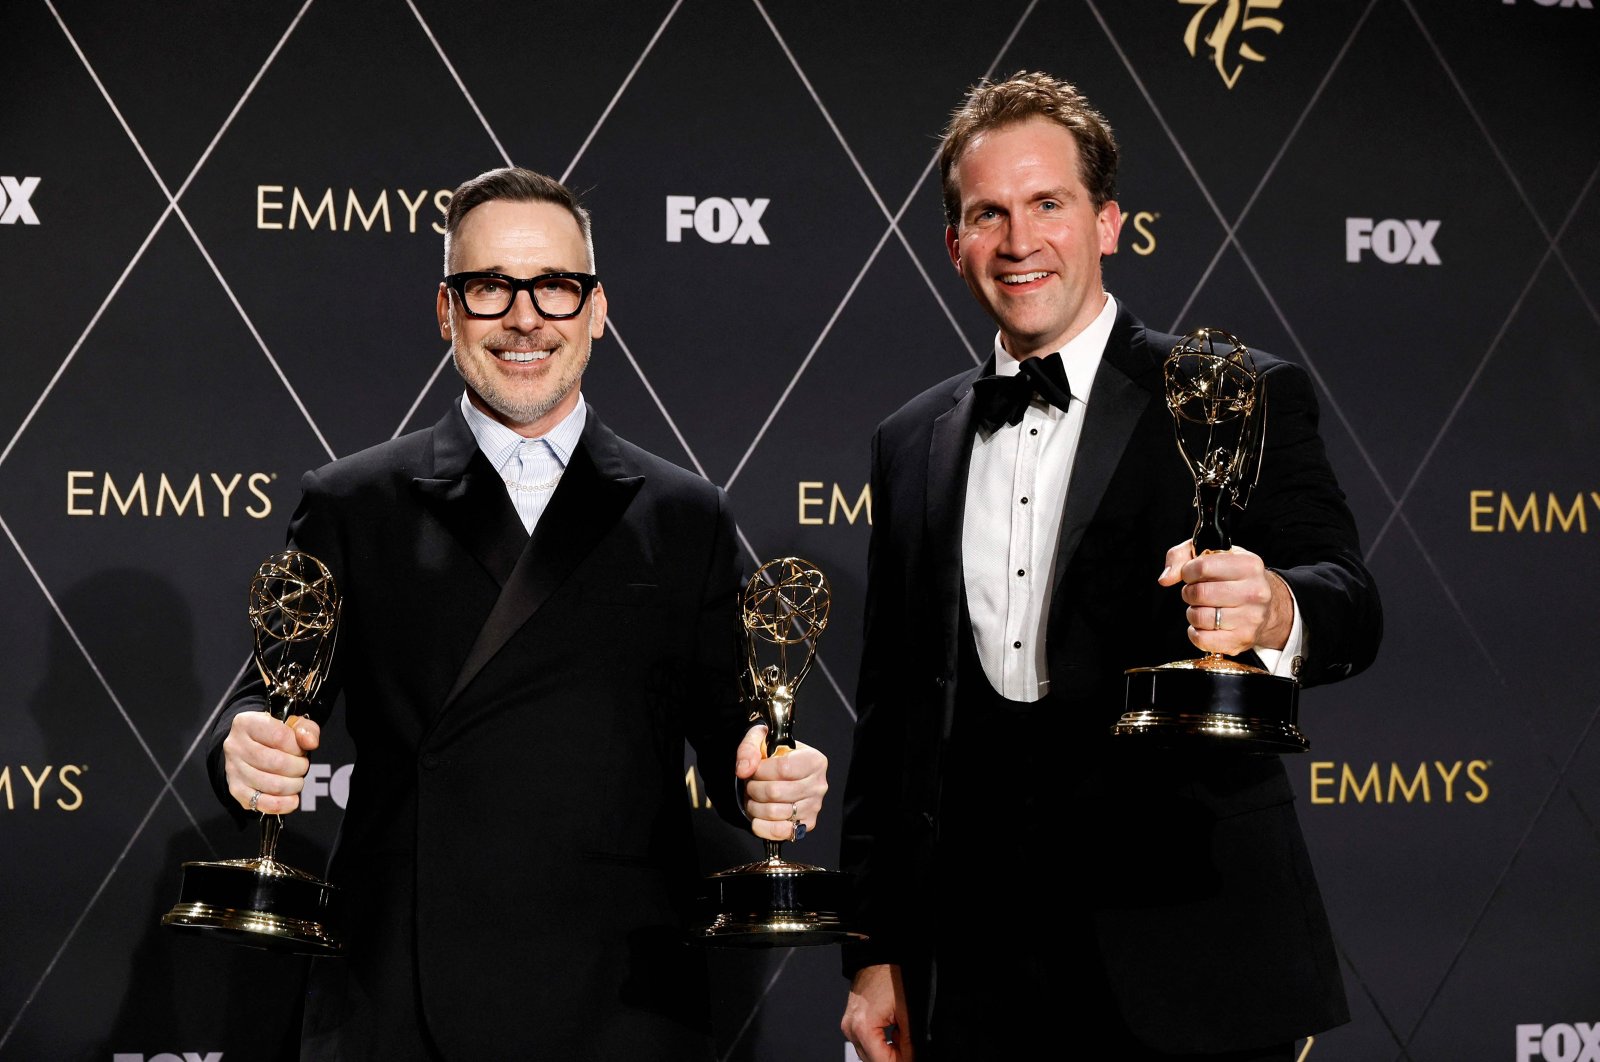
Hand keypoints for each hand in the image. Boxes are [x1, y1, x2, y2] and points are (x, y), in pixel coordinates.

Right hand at [221, 711, 319, 814]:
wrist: (251, 745)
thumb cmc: (275, 734)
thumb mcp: (292, 723)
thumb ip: (306, 729)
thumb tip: (310, 743)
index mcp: (247, 723)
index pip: (280, 737)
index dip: (297, 747)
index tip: (300, 750)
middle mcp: (235, 746)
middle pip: (276, 763)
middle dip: (298, 767)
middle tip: (302, 766)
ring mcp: (233, 769)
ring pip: (271, 784)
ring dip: (293, 785)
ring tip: (297, 780)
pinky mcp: (235, 789)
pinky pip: (260, 802)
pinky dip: (281, 804)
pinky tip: (292, 800)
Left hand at [735, 724, 827, 842]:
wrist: (781, 772)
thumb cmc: (774, 755)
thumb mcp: (760, 740)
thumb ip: (749, 748)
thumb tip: (744, 770)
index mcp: (813, 760)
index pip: (783, 769)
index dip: (761, 771)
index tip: (754, 769)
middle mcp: (818, 784)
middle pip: (776, 792)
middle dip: (754, 788)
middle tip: (751, 784)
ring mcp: (814, 806)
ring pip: (774, 812)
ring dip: (755, 806)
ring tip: (754, 798)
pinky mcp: (806, 824)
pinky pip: (780, 831)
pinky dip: (762, 827)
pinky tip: (757, 817)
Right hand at [841, 964, 912, 1060]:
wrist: (878, 954)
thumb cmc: (891, 974)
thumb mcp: (907, 1012)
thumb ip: (910, 1043)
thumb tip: (912, 1059)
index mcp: (862, 1027)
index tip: (914, 1059)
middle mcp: (850, 1028)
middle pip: (873, 1060)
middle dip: (895, 1057)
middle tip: (912, 1049)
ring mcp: (849, 1024)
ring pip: (870, 1052)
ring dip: (888, 1051)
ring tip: (903, 1035)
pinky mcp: (852, 1019)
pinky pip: (866, 1040)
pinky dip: (881, 1041)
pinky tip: (895, 1031)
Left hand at [1159, 540, 1292, 655]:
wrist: (1265, 606)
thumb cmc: (1233, 577)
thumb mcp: (1212, 555)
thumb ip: (1181, 556)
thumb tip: (1166, 578)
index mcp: (1249, 565)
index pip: (1202, 566)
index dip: (1187, 571)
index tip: (1190, 574)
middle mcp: (1255, 592)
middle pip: (1200, 593)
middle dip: (1189, 592)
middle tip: (1195, 592)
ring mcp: (1251, 618)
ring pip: (1200, 617)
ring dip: (1192, 612)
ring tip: (1202, 607)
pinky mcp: (1242, 639)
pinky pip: (1203, 639)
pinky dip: (1195, 632)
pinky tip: (1203, 625)